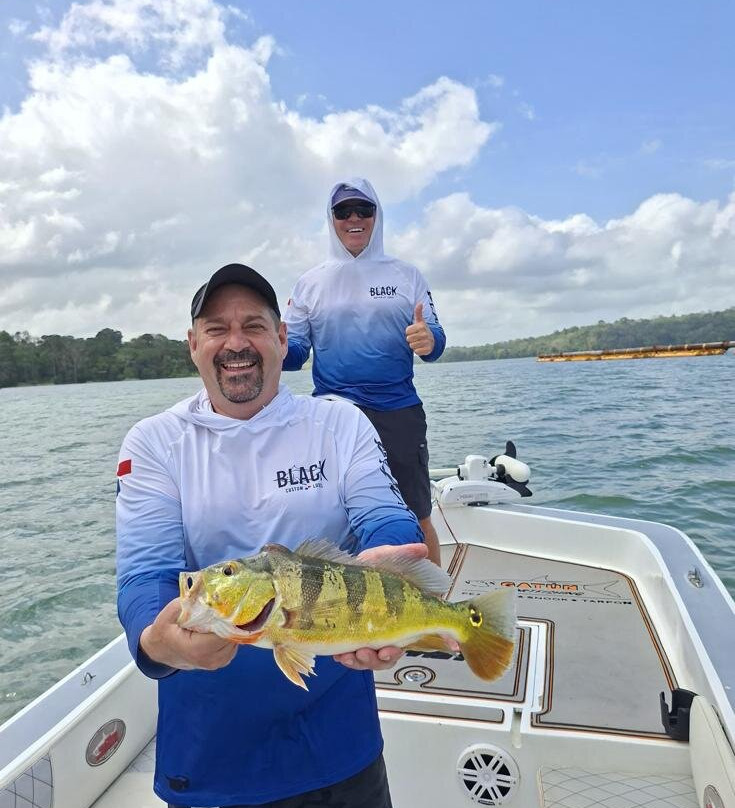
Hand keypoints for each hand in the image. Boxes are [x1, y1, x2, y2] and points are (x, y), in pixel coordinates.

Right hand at [140, 598, 236, 670]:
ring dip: (233, 626)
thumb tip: (203, 591)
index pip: (224, 631)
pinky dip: (231, 633)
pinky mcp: (224, 660)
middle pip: (233, 635)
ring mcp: (218, 662)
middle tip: (229, 604)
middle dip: (233, 619)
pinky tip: (222, 625)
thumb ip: (184, 603)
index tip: (228, 603)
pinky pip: (235, 643)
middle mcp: (210, 659)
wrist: (162, 651)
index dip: (229, 617)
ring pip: (237, 639)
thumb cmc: (165, 632)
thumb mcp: (167, 615)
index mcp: (197, 649)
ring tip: (224, 614)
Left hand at [332, 543, 428, 670]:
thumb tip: (423, 549)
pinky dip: (346, 658)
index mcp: (402, 616)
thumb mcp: (386, 556)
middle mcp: (388, 630)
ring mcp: (370, 636)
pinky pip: (352, 656)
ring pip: (370, 659)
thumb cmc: (371, 566)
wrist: (346, 570)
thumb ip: (404, 553)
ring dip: (360, 661)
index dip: (403, 647)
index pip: (410, 636)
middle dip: (378, 659)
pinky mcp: (353, 638)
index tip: (390, 649)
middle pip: (388, 655)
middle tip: (368, 653)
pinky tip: (339, 654)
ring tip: (348, 656)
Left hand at [405, 303, 434, 356]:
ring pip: (412, 346)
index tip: (414, 331)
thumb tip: (420, 303)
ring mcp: (427, 342)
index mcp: (421, 326)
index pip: (407, 331)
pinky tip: (421, 347)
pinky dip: (417, 351)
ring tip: (418, 342)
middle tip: (416, 337)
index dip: (409, 332)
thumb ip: (418, 312)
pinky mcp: (427, 350)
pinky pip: (416, 352)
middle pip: (408, 339)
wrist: (432, 341)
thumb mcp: (420, 321)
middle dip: (411, 339)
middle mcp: (425, 334)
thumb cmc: (422, 330)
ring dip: (414, 345)